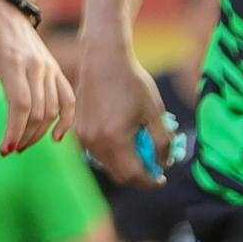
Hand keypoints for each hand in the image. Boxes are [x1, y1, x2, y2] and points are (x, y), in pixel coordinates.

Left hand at [0, 0, 77, 156]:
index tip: (5, 149)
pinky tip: (55, 138)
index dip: (15, 130)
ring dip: (38, 133)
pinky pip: (68, 99)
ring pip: (53, 109)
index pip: (21, 104)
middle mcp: (36, 65)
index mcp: (12, 62)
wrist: (5, 12)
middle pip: (38, 111)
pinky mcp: (56, 69)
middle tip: (8, 149)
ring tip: (21, 144)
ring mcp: (49, 67)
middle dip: (23, 136)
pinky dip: (66, 120)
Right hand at [71, 28, 164, 182]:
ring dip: (124, 165)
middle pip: (118, 175)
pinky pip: (97, 152)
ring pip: (107, 165)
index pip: (133, 175)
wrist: (104, 60)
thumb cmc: (132, 82)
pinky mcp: (78, 130)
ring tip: (140, 150)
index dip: (149, 181)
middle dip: (138, 176)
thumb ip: (162, 141)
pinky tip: (124, 138)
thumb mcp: (155, 111)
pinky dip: (112, 153)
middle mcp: (95, 142)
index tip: (161, 179)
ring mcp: (84, 137)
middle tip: (153, 168)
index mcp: (115, 139)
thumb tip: (164, 162)